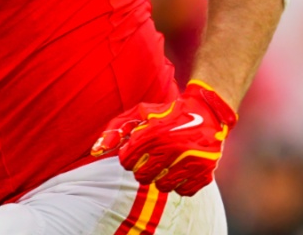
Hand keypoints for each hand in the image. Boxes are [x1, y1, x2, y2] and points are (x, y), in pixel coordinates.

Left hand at [91, 80, 236, 195]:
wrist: (207, 111)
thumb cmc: (167, 113)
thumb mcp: (140, 113)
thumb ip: (115, 130)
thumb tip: (95, 151)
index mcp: (153, 133)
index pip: (126, 162)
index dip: (129, 157)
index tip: (137, 151)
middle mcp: (172, 147)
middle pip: (142, 177)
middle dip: (143, 169)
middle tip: (152, 158)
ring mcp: (190, 161)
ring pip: (162, 187)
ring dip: (161, 178)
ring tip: (167, 163)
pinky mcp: (204, 172)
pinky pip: (183, 191)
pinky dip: (180, 184)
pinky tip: (181, 169)